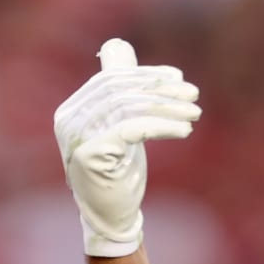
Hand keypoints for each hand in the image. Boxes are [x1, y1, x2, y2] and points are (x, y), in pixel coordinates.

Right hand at [54, 39, 200, 257]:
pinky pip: (132, 128)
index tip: (179, 78)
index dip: (147, 75)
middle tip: (194, 95)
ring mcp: (76, 137)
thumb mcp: (121, 127)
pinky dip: (162, 126)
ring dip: (167, 108)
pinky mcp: (91, 154)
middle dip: (161, 90)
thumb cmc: (119, 173)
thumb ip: (120, 92)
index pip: (111, 79)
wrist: (111, 218)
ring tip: (195, 114)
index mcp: (73, 109)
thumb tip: (119, 45)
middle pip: (120, 90)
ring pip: (128, 108)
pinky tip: (184, 131)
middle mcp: (68, 120)